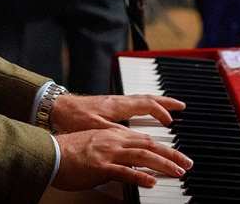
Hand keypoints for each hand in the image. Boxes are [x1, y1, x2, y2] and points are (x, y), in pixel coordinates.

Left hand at [50, 93, 184, 133]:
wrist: (58, 108)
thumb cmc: (74, 118)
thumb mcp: (96, 129)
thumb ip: (116, 134)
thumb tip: (134, 140)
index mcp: (118, 106)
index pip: (147, 105)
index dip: (161, 112)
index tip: (171, 122)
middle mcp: (119, 101)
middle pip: (148, 98)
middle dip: (166, 102)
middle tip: (181, 105)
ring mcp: (115, 101)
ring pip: (141, 98)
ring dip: (157, 102)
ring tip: (168, 108)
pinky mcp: (109, 104)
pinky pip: (134, 102)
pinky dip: (145, 105)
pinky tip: (145, 111)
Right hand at [52, 126, 191, 190]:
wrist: (50, 152)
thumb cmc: (68, 152)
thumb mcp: (95, 146)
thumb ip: (112, 152)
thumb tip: (124, 164)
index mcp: (113, 135)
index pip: (145, 139)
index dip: (163, 147)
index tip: (177, 155)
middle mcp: (114, 141)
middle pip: (149, 145)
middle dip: (171, 154)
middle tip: (187, 163)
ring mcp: (108, 153)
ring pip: (142, 155)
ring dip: (163, 164)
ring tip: (178, 172)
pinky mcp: (100, 167)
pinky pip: (124, 172)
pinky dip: (139, 176)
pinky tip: (151, 182)